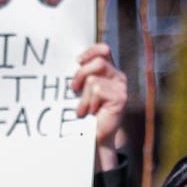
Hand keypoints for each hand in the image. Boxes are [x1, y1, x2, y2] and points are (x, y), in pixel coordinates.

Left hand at [72, 44, 127, 170]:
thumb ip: (80, 76)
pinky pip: (98, 90)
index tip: (77, 61)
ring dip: (83, 96)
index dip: (90, 51)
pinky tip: (91, 112)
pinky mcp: (120, 97)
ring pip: (94, 79)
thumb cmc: (85, 112)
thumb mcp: (81, 90)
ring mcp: (120, 86)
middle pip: (98, 61)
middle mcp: (116, 76)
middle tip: (73, 88)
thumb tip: (66, 63)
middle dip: (81, 74)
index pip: (103, 50)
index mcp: (108, 70)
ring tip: (83, 109)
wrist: (94, 136)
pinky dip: (90, 102)